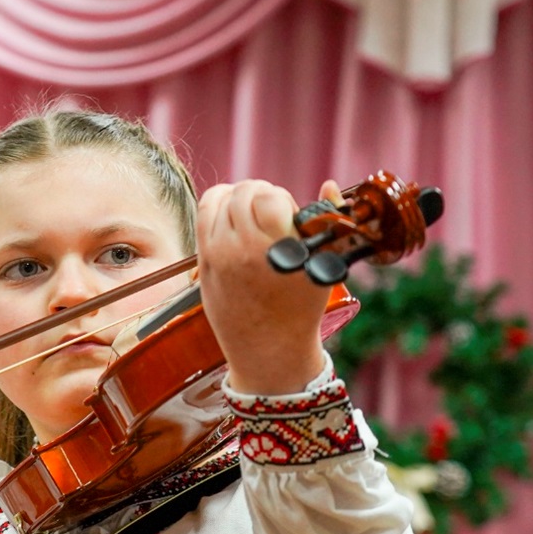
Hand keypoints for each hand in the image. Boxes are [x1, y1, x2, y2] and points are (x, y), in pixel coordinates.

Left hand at [196, 178, 338, 394]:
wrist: (267, 349)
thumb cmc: (300, 309)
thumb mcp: (323, 266)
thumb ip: (326, 221)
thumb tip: (328, 184)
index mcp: (278, 250)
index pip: (269, 196)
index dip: (280, 199)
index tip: (287, 214)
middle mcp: (244, 249)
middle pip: (245, 192)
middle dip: (261, 194)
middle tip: (271, 212)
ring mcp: (219, 254)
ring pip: (222, 197)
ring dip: (239, 197)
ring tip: (253, 214)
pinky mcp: (204, 260)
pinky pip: (203, 213)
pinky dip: (218, 205)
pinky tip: (233, 215)